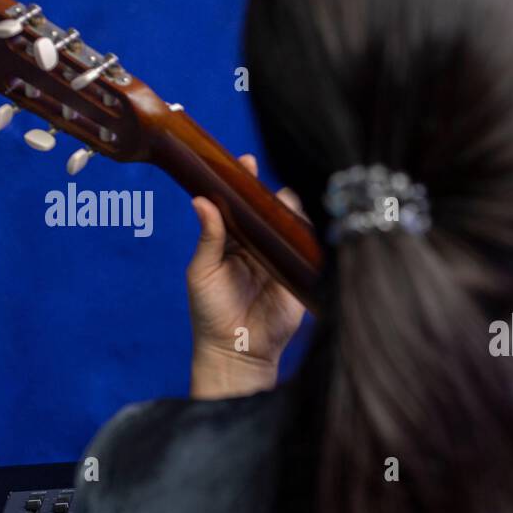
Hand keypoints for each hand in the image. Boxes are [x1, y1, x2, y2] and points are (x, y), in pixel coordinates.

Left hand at [187, 154, 307, 398]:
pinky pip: (310, 250)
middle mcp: (259, 245)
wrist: (236, 350)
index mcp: (234, 240)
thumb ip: (208, 237)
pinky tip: (307, 227)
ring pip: (293, 225)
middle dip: (272, 194)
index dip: (245, 182)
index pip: (242, 204)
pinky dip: (311, 236)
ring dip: (292, 212)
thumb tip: (201, 201)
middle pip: (271, 209)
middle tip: (268, 190)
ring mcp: (282, 259)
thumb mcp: (202, 270)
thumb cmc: (211, 312)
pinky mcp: (301, 275)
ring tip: (285, 207)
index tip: (245, 163)